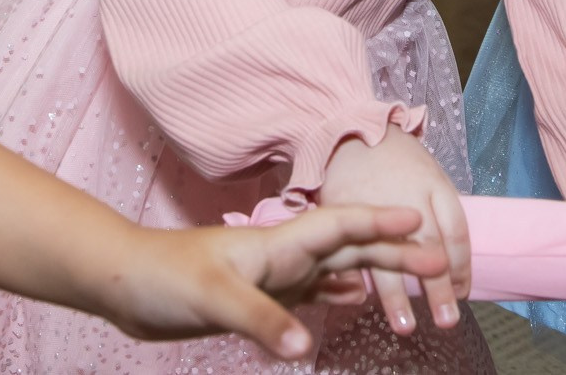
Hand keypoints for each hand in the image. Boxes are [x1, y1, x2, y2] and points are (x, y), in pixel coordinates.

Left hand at [99, 206, 449, 358]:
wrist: (125, 284)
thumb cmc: (163, 277)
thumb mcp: (213, 298)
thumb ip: (261, 320)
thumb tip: (305, 346)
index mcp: (279, 243)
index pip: (341, 226)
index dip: (381, 223)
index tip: (422, 220)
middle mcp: (284, 255)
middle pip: (351, 249)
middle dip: (396, 253)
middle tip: (441, 263)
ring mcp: (275, 275)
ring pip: (338, 271)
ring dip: (377, 273)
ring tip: (417, 279)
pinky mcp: (262, 297)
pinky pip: (313, 294)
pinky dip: (340, 295)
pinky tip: (357, 300)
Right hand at [319, 129, 469, 335]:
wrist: (351, 131)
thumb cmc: (398, 159)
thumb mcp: (430, 176)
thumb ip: (442, 214)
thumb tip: (453, 262)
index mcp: (434, 187)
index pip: (456, 233)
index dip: (462, 267)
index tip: (463, 293)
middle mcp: (408, 200)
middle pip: (429, 249)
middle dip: (438, 289)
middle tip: (447, 320)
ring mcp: (374, 208)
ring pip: (390, 257)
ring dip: (399, 296)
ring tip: (406, 325)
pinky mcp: (344, 213)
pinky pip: (354, 251)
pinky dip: (360, 278)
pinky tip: (366, 301)